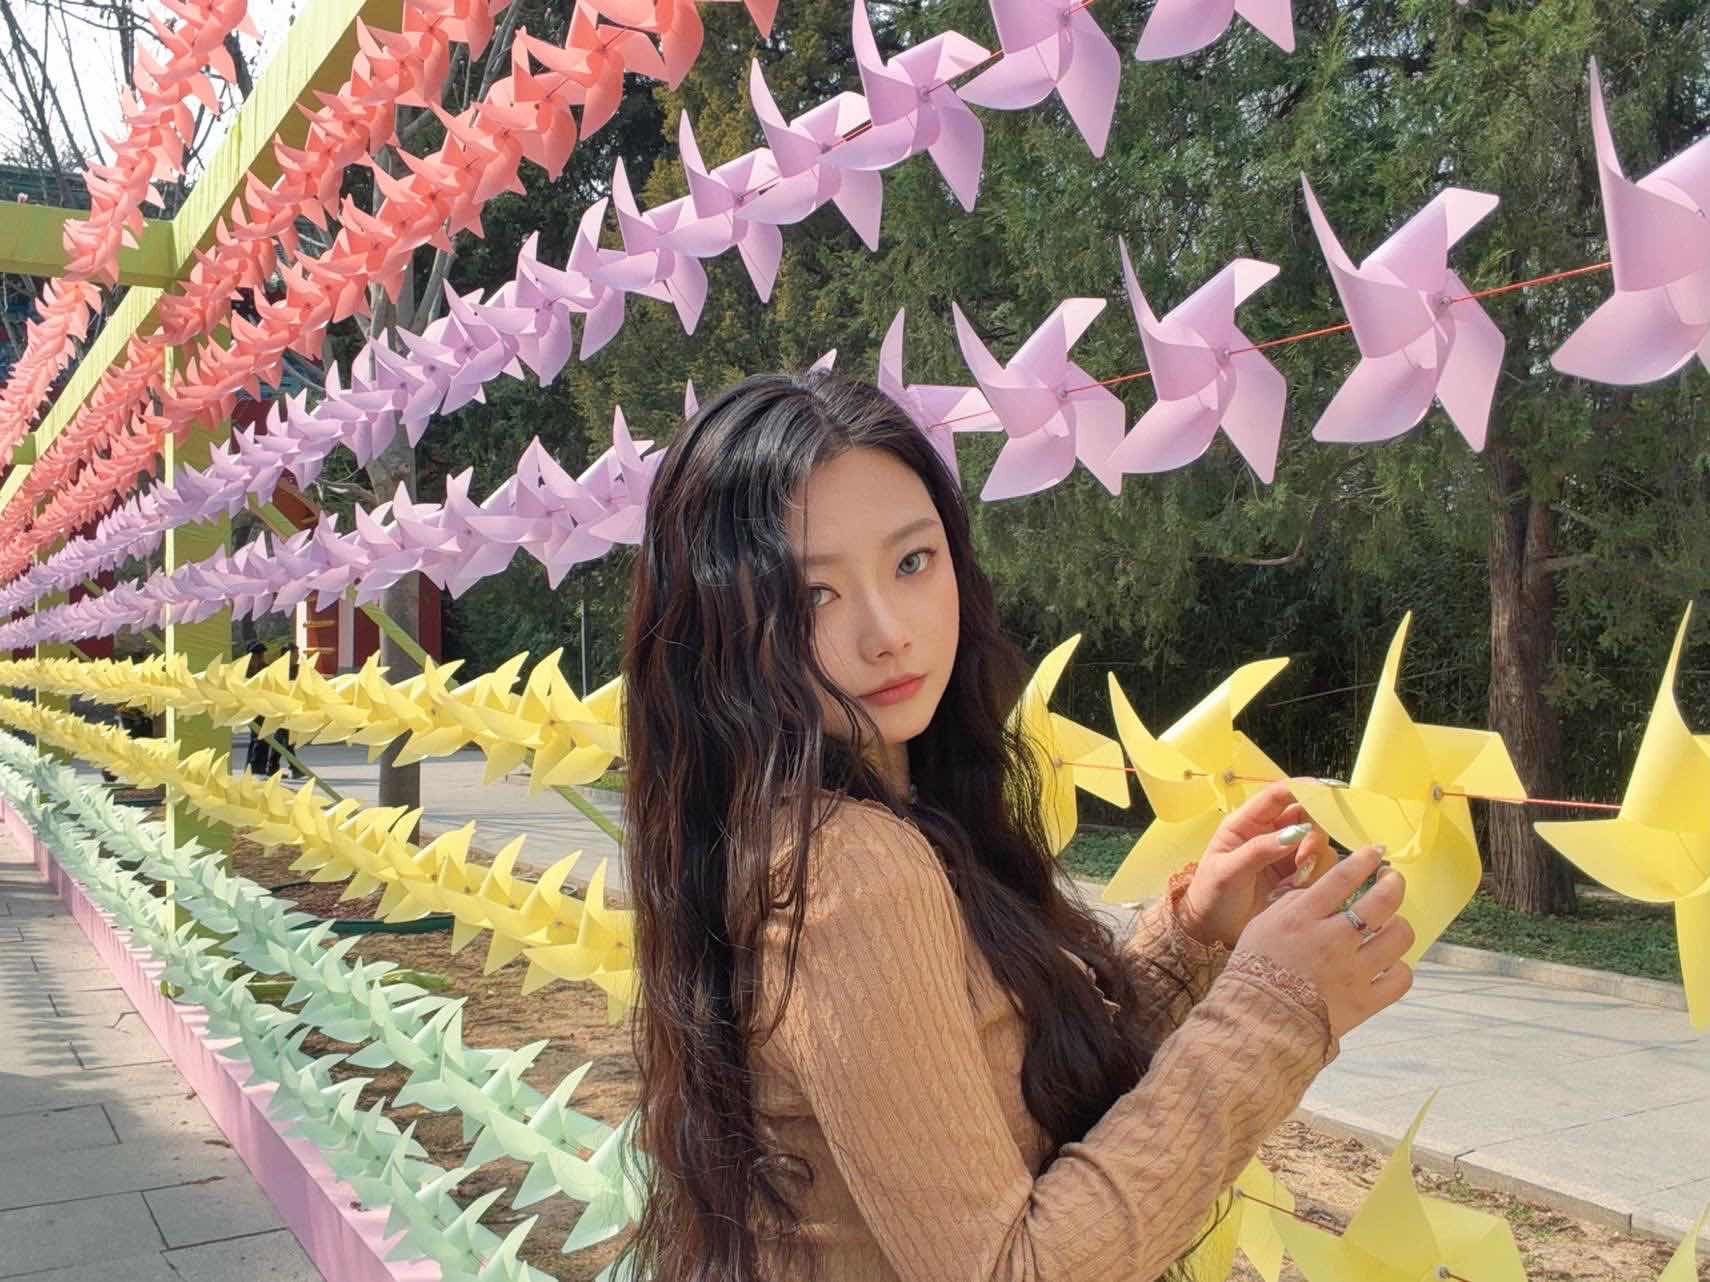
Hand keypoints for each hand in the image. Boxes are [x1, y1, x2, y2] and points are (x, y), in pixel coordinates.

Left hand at [1177, 781, 1335, 949]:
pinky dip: (1316, 874)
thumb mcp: (1228, 871)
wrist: (1214, 930)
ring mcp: (1285, 854)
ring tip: (1296, 877)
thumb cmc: (1212, 895)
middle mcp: (1269, 833)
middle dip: (1314, 829)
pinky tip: (1296, 888)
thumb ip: (1259, 850)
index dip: (1304, 787)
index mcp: (1247, 823)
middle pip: (1306, 814)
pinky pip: (1320, 865)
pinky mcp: (1297, 875)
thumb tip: (1294, 832)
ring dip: (1315, 855)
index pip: (1278, 794)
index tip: (1327, 792)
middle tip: (1306, 855)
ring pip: (1318, 840)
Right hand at [1238, 845, 1414, 1038]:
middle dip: (1393, 883)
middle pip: (1382, 901)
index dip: (1365, 859)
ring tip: (1389, 927)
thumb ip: (1295, 902)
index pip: (1344, 877)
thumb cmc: (1256, 967)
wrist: (1257, 1020)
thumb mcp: (1264, 923)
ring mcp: (1354, 971)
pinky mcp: (1366, 1001)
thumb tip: (1323, 887)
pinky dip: (1399, 968)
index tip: (1376, 853)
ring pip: (1399, 936)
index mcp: (1304, 917)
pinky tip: (1387, 965)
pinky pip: (1401, 978)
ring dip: (1397, 926)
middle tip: (1391, 880)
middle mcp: (1333, 939)